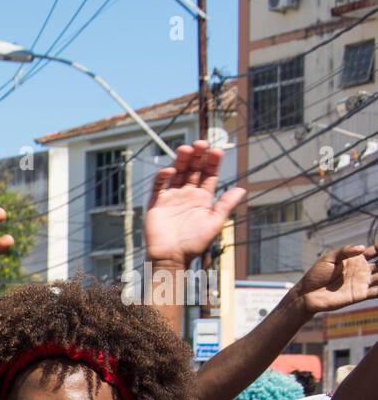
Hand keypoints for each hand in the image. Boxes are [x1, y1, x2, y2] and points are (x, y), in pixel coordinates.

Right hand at [144, 141, 245, 266]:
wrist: (171, 257)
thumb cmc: (194, 243)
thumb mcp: (214, 223)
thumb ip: (225, 205)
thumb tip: (242, 189)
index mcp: (202, 198)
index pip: (208, 174)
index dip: (212, 162)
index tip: (216, 151)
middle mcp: (187, 195)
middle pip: (192, 169)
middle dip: (196, 155)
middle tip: (201, 143)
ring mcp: (171, 197)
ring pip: (177, 173)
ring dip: (181, 160)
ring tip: (186, 149)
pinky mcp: (156, 203)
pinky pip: (159, 186)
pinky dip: (163, 176)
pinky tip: (170, 171)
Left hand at [291, 245, 377, 314]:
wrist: (307, 294)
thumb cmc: (316, 275)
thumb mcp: (329, 258)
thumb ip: (345, 251)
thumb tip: (362, 248)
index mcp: (355, 260)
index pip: (375, 251)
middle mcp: (362, 271)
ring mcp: (362, 283)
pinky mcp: (359, 295)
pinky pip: (376, 292)